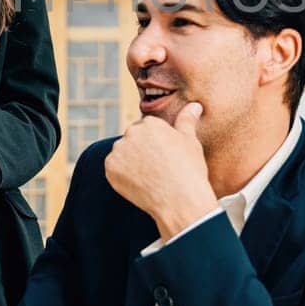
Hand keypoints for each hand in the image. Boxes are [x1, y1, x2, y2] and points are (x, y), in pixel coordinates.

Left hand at [103, 101, 216, 240]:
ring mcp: (118, 150)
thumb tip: (194, 105)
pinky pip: (113, 170)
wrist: (180, 200)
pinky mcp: (110, 168)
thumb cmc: (189, 169)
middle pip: (133, 141)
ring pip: (122, 155)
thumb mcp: (190, 141)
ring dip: (130, 163)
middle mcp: (131, 132)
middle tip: (157, 170)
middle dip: (141, 152)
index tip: (165, 159)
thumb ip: (187, 120)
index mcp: (149, 123)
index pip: (146, 131)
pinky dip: (122, 177)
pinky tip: (140, 183)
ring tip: (150, 177)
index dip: (156, 147)